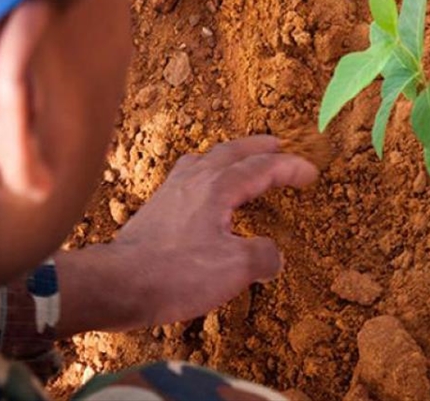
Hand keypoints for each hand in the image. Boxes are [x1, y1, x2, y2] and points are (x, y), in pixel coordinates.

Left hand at [58, 135, 317, 332]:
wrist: (118, 284)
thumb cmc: (176, 273)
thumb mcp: (234, 269)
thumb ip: (262, 256)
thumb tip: (273, 255)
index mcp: (219, 187)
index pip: (263, 168)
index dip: (290, 168)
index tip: (311, 172)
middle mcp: (195, 179)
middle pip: (232, 151)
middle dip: (259, 147)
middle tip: (279, 145)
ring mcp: (172, 190)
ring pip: (207, 159)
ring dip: (231, 155)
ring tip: (243, 159)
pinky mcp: (157, 207)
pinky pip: (188, 175)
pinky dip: (207, 172)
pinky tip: (204, 189)